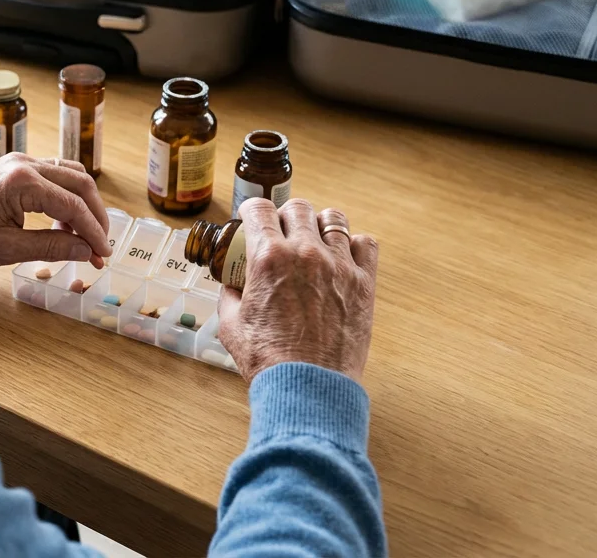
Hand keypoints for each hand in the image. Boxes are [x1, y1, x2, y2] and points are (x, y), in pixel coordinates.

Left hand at [0, 153, 111, 269]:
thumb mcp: (6, 249)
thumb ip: (51, 247)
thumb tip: (86, 251)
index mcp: (21, 182)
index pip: (72, 205)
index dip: (93, 231)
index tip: (104, 254)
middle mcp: (24, 163)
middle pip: (79, 183)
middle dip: (95, 216)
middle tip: (101, 246)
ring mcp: (20, 161)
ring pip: (70, 175)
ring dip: (83, 204)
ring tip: (83, 237)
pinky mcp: (15, 167)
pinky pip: (54, 175)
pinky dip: (67, 196)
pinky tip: (63, 222)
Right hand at [217, 198, 379, 383]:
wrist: (308, 387)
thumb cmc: (268, 360)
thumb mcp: (231, 324)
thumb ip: (231, 295)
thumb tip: (234, 285)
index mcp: (268, 258)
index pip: (259, 209)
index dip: (251, 210)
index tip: (251, 216)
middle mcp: (305, 254)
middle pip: (297, 207)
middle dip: (284, 214)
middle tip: (281, 230)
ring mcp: (338, 266)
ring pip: (333, 218)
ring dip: (318, 223)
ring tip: (314, 238)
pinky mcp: (363, 284)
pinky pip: (365, 244)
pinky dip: (353, 244)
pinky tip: (342, 255)